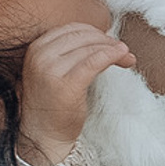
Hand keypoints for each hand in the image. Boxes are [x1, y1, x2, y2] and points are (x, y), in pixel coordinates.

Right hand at [17, 22, 130, 163]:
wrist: (44, 136)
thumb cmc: (53, 106)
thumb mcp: (55, 71)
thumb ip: (71, 54)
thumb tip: (104, 39)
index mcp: (36, 49)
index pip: (71, 29)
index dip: (95, 33)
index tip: (111, 42)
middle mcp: (40, 56)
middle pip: (81, 36)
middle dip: (107, 40)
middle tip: (124, 51)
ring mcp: (51, 69)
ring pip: (90, 47)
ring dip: (113, 49)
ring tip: (127, 58)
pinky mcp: (66, 84)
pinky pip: (94, 62)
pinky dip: (111, 56)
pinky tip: (124, 57)